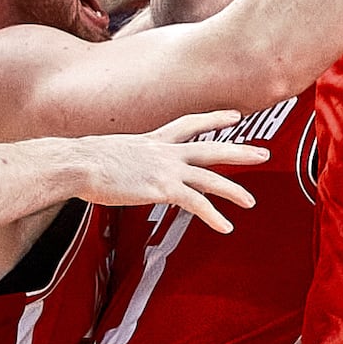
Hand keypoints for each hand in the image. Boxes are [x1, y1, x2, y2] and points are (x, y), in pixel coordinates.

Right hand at [81, 116, 267, 230]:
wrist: (78, 163)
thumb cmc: (83, 161)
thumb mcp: (108, 153)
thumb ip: (122, 160)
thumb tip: (114, 166)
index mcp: (152, 140)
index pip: (190, 124)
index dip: (213, 119)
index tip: (233, 116)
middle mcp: (164, 151)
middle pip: (211, 148)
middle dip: (240, 151)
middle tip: (264, 153)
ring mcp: (166, 169)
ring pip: (211, 178)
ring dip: (234, 190)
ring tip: (250, 202)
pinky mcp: (162, 188)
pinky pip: (196, 203)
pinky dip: (213, 216)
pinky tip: (226, 227)